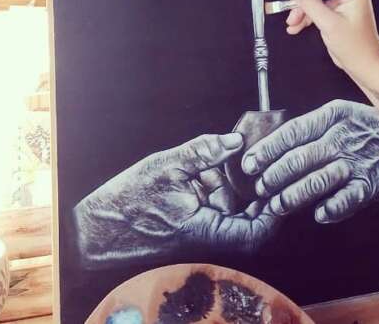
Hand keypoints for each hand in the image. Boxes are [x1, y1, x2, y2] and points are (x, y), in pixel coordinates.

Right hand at [73, 133, 279, 269]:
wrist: (100, 227)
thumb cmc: (128, 201)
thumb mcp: (167, 166)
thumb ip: (204, 151)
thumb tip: (235, 140)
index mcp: (207, 230)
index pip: (256, 231)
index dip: (274, 210)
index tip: (279, 182)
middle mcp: (210, 237)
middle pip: (251, 219)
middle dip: (260, 189)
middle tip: (263, 159)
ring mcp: (203, 233)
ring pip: (236, 211)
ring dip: (239, 186)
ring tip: (237, 156)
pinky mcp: (195, 228)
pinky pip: (219, 210)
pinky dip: (221, 189)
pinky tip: (214, 167)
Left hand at [241, 100, 378, 223]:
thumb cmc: (366, 127)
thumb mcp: (340, 114)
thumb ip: (312, 128)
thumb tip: (275, 147)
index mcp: (331, 116)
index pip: (291, 133)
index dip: (267, 149)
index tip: (249, 163)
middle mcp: (340, 138)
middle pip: (298, 159)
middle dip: (273, 177)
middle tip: (260, 188)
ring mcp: (355, 162)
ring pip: (315, 181)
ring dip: (292, 197)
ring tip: (277, 206)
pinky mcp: (370, 184)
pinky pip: (345, 200)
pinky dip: (329, 209)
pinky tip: (318, 214)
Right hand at [285, 0, 378, 76]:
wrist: (363, 65)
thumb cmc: (356, 47)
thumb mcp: (330, 24)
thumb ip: (312, 6)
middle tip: (297, 7)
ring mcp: (340, 5)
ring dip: (302, 8)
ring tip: (292, 22)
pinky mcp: (334, 16)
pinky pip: (316, 9)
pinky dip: (305, 16)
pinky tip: (295, 26)